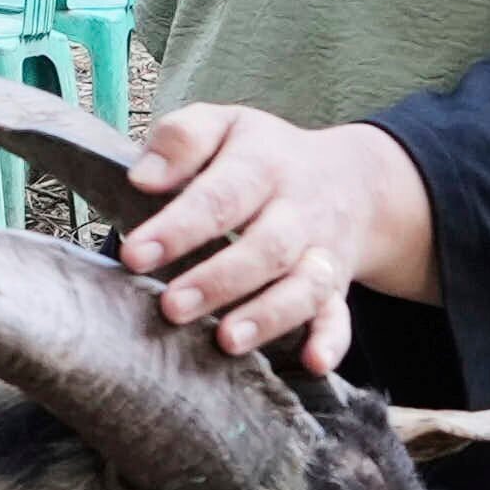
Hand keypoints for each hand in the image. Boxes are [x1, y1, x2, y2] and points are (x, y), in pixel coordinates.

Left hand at [112, 100, 428, 368]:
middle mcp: (298, 210)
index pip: (221, 196)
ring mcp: (322, 252)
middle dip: (219, 280)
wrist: (353, 178)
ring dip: (269, 316)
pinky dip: (331, 341)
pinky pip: (341, 316)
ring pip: (305, 286)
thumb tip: (143, 177)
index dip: (180, 227)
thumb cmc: (261, 157)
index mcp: (263, 163)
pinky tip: (313, 364)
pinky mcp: (337, 289)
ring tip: (227, 341)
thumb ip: (181, 140)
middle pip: (267, 246)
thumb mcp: (223, 126)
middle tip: (171, 308)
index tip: (136, 255)